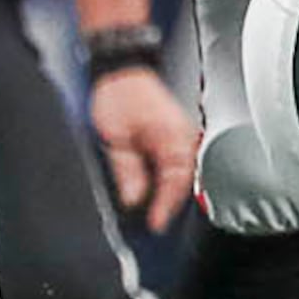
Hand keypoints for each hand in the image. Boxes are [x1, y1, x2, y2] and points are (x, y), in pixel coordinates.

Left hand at [87, 65, 197, 228]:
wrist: (121, 71)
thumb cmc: (119, 95)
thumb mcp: (116, 138)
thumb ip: (128, 170)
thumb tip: (133, 198)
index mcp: (174, 139)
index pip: (175, 184)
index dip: (165, 208)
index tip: (155, 225)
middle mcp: (183, 140)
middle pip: (182, 183)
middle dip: (168, 205)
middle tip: (155, 226)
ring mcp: (180, 138)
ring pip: (180, 176)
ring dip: (167, 195)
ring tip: (154, 215)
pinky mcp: (172, 137)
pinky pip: (174, 166)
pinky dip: (165, 182)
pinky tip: (154, 193)